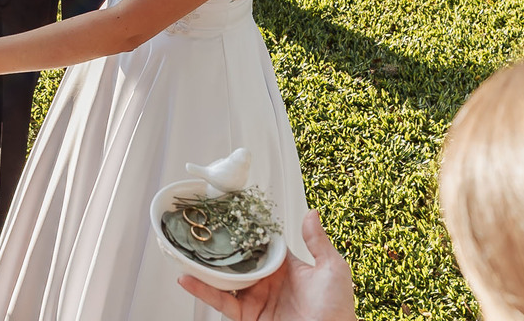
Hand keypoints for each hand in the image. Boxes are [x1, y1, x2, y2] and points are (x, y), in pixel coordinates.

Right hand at [178, 210, 355, 320]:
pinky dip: (202, 290)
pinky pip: (220, 301)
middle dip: (219, 246)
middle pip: (237, 259)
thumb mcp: (333, 270)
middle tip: (199, 229)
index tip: (228, 213)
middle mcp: (267, 282)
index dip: (244, 229)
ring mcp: (255, 299)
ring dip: (204, 267)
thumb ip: (318, 242)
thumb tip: (311, 214)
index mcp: (286, 268)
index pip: (260, 244)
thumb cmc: (337, 311)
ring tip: (186, 250)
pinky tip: (187, 279)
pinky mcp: (246, 316)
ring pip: (224, 278)